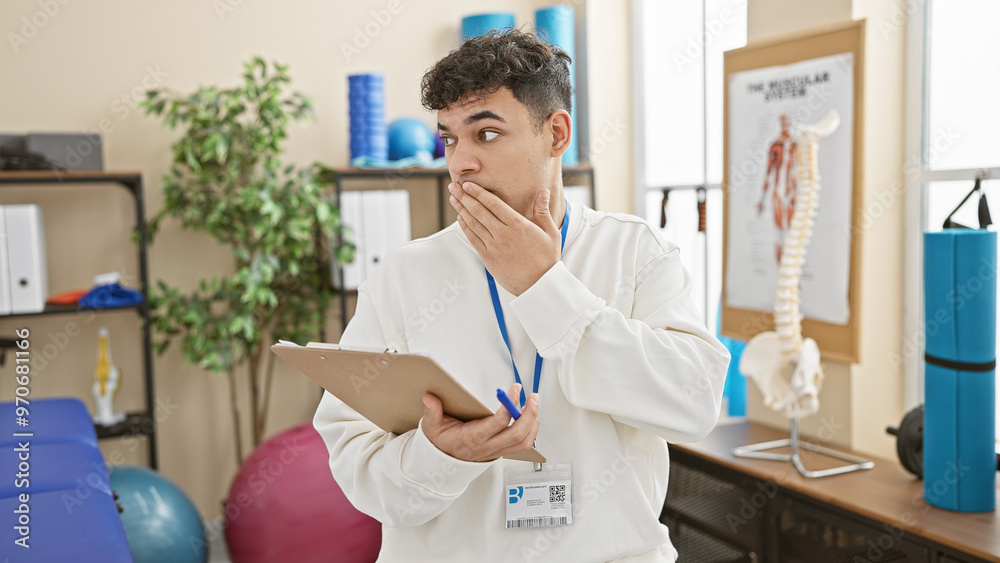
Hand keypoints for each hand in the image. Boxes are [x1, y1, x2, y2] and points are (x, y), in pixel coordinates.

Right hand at [421, 382, 539, 462]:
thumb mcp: (431, 427)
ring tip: (533, 404)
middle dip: (528, 414)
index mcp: (472, 438)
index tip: (514, 390)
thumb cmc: (440, 443)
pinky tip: (530, 417)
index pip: (497, 424)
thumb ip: (431, 412)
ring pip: (523, 442)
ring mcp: (496, 450)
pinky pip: (522, 445)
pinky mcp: (501, 451)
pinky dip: (531, 431)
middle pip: (516, 434)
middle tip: (532, 397)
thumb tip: (430, 399)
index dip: (509, 406)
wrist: (443, 463)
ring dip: (532, 423)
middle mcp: (487, 446)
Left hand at [449, 181, 559, 295]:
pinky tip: (460, 218)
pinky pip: (473, 239)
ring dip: (462, 210)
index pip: (493, 203)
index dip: (478, 192)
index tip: (468, 184)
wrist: (539, 285)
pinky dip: (465, 227)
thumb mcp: (551, 233)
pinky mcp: (488, 258)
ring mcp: (494, 247)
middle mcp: (503, 234)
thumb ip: (543, 211)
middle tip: (454, 186)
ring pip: (474, 224)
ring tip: (454, 199)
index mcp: (518, 225)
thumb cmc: (547, 259)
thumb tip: (543, 192)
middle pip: (479, 211)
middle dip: (464, 197)